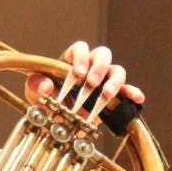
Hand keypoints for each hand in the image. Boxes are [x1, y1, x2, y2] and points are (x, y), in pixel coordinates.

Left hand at [26, 42, 144, 105]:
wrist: (58, 122)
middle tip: (92, 83)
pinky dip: (133, 92)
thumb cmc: (48, 101)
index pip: (81, 48)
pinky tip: (136, 98)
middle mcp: (92, 67)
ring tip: (107, 95)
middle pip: (103, 55)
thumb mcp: (35, 95)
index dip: (81, 57)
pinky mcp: (115, 96)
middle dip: (99, 68)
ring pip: (117, 71)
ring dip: (114, 81)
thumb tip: (44, 85)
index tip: (77, 73)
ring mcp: (105, 80)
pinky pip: (127, 91)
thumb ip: (35, 87)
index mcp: (73, 60)